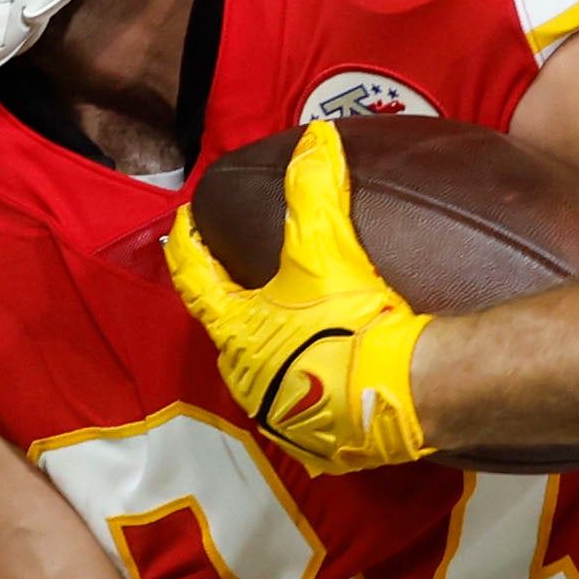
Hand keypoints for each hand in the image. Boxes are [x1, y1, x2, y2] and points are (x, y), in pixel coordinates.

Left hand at [158, 118, 437, 472]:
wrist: (393, 399)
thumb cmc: (347, 325)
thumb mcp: (328, 250)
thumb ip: (315, 189)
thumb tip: (315, 135)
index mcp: (237, 330)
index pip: (195, 281)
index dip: (188, 247)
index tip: (184, 224)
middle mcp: (245, 376)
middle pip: (229, 332)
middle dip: (234, 306)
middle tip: (247, 280)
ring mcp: (277, 415)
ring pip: (263, 373)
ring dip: (273, 350)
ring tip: (294, 328)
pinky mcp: (314, 443)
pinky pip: (303, 408)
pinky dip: (310, 387)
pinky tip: (331, 378)